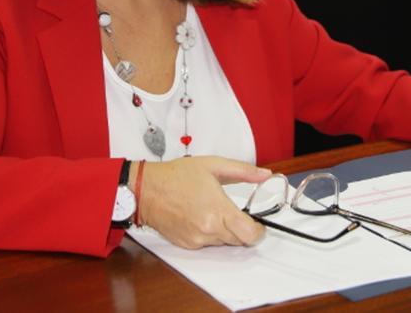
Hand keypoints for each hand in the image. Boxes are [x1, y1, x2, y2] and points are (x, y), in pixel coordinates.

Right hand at [135, 156, 272, 248]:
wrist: (146, 189)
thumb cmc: (175, 176)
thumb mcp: (213, 165)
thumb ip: (243, 171)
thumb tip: (264, 174)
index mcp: (218, 210)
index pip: (250, 234)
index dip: (259, 230)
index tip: (258, 223)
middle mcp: (208, 229)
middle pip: (239, 240)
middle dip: (243, 229)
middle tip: (236, 212)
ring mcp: (197, 239)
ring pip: (224, 243)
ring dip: (226, 231)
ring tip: (213, 210)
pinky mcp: (188, 244)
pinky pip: (208, 244)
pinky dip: (210, 234)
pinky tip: (201, 217)